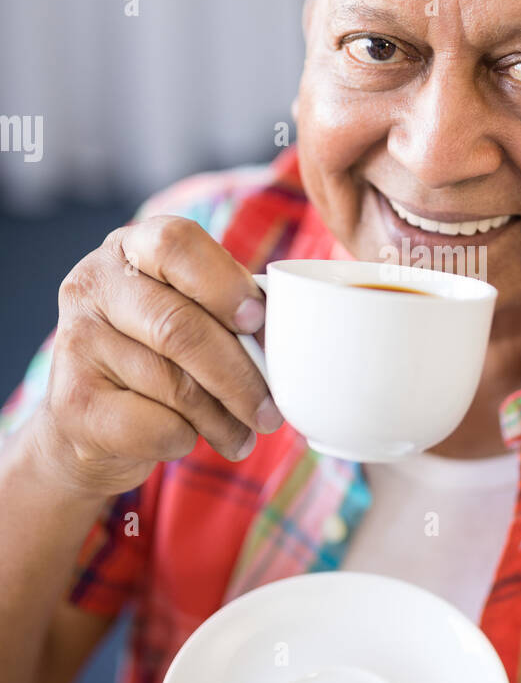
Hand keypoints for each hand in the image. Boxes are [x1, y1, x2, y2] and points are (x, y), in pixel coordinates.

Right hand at [31, 215, 283, 498]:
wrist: (89, 422)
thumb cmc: (159, 355)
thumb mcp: (188, 312)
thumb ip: (226, 307)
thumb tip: (286, 335)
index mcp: (129, 248)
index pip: (176, 244)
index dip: (224, 283)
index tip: (257, 321)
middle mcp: (92, 286)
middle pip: (178, 326)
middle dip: (239, 375)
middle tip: (271, 410)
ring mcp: (74, 342)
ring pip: (172, 384)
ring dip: (223, 417)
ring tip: (245, 433)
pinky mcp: (72, 403)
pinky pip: (154, 424)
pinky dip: (186, 438)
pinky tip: (192, 439)